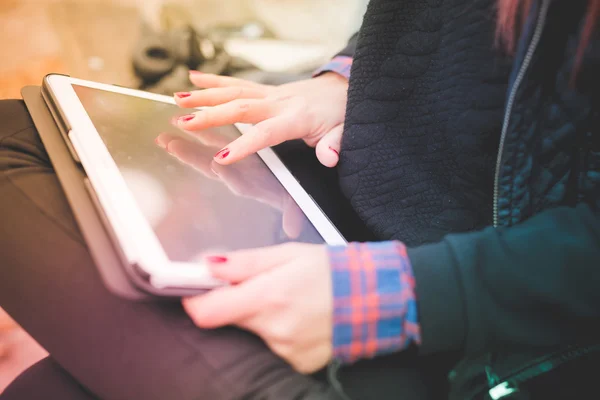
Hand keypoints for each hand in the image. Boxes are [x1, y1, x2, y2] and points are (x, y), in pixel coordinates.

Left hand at [155, 131, 305, 237]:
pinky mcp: (231, 155)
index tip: (218, 166)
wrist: (289, 189)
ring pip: (206, 155)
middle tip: (171, 146)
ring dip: (187, 145)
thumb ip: (292, 214)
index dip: (228, 175)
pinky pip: (212, 143)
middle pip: (212, 168)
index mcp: (254, 187)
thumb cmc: (293, 193)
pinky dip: (199, 133)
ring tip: (165, 137)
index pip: (239, 182)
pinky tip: (183, 124)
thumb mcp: (296, 202)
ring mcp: (232, 166)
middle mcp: (239, 176)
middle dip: (192, 157)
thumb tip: (292, 229)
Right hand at [174, 71, 347, 166]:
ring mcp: (271, 93)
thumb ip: (334, 145)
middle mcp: (279, 102)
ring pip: (234, 92)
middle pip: (241, 108)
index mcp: (296, 118)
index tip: (221, 158)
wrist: (345, 88)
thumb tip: (329, 158)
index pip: (266, 132)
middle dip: (211, 116)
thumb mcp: (344, 132)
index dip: (243, 145)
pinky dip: (216, 80)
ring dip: (205, 96)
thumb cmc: (341, 115)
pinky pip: (238, 83)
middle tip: (184, 124)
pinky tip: (194, 78)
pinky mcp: (267, 89)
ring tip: (178, 100)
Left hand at [182, 243, 332, 372]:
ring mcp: (287, 351)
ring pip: (253, 335)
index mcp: (268, 297)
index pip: (207, 312)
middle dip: (236, 304)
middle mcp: (275, 329)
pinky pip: (274, 349)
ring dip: (261, 320)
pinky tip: (299, 320)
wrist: (376, 298)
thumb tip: (210, 265)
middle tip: (260, 288)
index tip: (193, 292)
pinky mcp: (299, 364)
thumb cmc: (334, 271)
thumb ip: (246, 262)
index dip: (193, 301)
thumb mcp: (289, 254)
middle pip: (230, 321)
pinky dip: (279, 335)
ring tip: (288, 303)